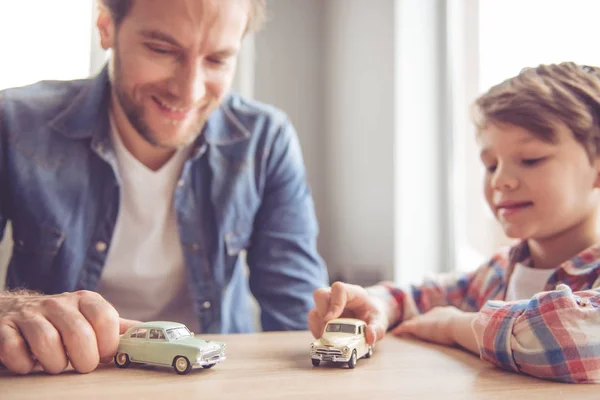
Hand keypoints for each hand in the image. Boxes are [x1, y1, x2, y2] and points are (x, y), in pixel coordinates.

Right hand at [0, 290, 138, 374]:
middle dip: (83, 360)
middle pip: (78, 334)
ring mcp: (30, 314)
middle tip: (80, 365)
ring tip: (55, 364)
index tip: (104, 356)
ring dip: (54, 364)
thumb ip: (118, 327)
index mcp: (86, 300)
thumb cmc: (62, 321)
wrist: (15, 311)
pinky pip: (14, 349)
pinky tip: (28, 363)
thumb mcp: (91, 319)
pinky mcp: (4, 327)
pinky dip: (23, 364)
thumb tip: (151, 333)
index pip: (105, 319)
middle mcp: (59, 303)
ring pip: (47, 342)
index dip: (107, 345)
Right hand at [308, 282, 389, 344]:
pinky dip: (317, 332)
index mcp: (352, 292)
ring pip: (314, 310)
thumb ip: (377, 328)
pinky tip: (326, 340)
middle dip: (322, 313)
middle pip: (320, 295)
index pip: (339, 289)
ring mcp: (327, 305)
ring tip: (328, 339)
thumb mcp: (380, 320)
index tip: (331, 318)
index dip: (334, 303)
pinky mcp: (321, 316)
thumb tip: (370, 337)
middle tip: (329, 330)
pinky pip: (313, 322)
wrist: (367, 314)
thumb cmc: (372, 314)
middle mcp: (336, 296)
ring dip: (318, 326)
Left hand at [391, 306, 478, 352]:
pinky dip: (400, 330)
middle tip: (413, 326)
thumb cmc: (467, 328)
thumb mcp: (470, 327)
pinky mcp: (417, 326)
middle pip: (424, 318)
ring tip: (401, 330)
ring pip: (413, 322)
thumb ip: (472, 330)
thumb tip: (485, 336)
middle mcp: (434, 312)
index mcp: (446, 311)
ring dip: (408, 327)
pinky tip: (395, 333)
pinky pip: (405, 327)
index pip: (437, 315)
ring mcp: (425, 319)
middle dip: (419, 322)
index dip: (433, 320)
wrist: (458, 325)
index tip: (431, 324)